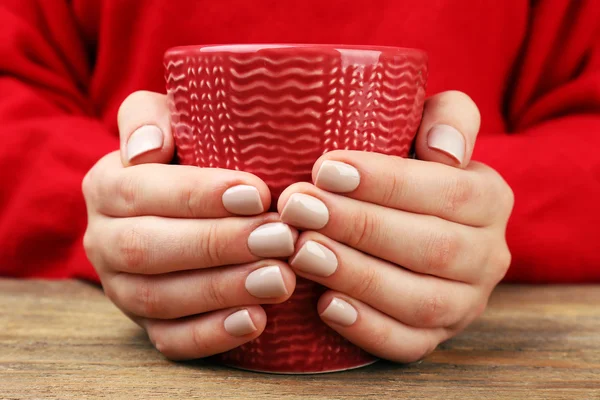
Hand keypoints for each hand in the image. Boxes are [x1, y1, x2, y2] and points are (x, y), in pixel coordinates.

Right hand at [82, 91, 297, 359]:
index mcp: (105, 186)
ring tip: (279, 278)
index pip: (141, 190)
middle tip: (280, 238)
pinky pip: (171, 341)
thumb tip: (146, 149)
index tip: (258, 194)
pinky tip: (256, 320)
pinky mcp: (149, 323)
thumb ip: (149, 118)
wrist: (185, 201)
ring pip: (160, 299)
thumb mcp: (168, 118)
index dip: (198, 195)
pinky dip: (212, 335)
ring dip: (222, 291)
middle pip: (148, 249)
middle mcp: (104, 241)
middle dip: (218, 245)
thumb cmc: (189, 152)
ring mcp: (123, 288)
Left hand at [278, 91, 513, 361]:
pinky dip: (367, 329)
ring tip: (302, 251)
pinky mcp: (435, 336)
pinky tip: (324, 305)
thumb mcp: (429, 127)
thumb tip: (444, 151)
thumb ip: (446, 118)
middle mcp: (488, 256)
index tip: (325, 169)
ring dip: (357, 277)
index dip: (385, 182)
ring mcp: (464, 303)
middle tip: (299, 208)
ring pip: (420, 301)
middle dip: (359, 227)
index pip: (447, 191)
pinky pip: (408, 344)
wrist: (409, 218)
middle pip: (431, 248)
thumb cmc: (407, 167)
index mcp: (490, 199)